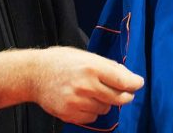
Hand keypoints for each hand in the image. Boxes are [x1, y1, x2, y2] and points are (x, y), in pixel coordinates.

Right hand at [0, 46, 143, 124]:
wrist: (34, 75)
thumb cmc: (62, 62)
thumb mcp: (86, 56)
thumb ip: (108, 66)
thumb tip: (129, 77)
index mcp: (92, 67)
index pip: (123, 81)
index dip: (134, 84)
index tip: (138, 84)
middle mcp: (85, 85)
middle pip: (118, 98)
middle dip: (125, 95)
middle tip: (125, 93)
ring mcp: (77, 102)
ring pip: (106, 109)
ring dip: (106, 102)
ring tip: (94, 92)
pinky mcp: (69, 114)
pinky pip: (92, 117)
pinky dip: (93, 111)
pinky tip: (84, 101)